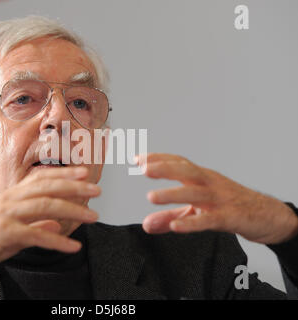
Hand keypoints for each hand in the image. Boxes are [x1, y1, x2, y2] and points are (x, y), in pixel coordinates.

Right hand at [0, 166, 99, 298]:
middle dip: (75, 187)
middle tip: (97, 190)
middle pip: (47, 188)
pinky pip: (36, 235)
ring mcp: (5, 215)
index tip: (85, 173)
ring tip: (93, 216)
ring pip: (45, 206)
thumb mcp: (13, 230)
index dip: (64, 174)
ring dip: (73, 210)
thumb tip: (58, 226)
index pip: (41, 178)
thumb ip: (35, 226)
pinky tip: (73, 247)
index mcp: (12, 195)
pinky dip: (57, 242)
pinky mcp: (3, 233)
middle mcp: (9, 199)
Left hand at [137, 153, 297, 244]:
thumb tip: (145, 224)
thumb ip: (170, 217)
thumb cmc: (228, 206)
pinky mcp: (230, 217)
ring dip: (173, 194)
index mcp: (202, 178)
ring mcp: (221, 199)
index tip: (137, 159)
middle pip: (186, 171)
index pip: (179, 163)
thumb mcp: (197, 211)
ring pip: (196, 193)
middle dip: (164, 168)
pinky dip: (192, 222)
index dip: (159, 159)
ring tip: (151, 197)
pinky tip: (176, 226)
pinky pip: (209, 219)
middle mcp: (210, 184)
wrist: (267, 215)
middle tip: (143, 168)